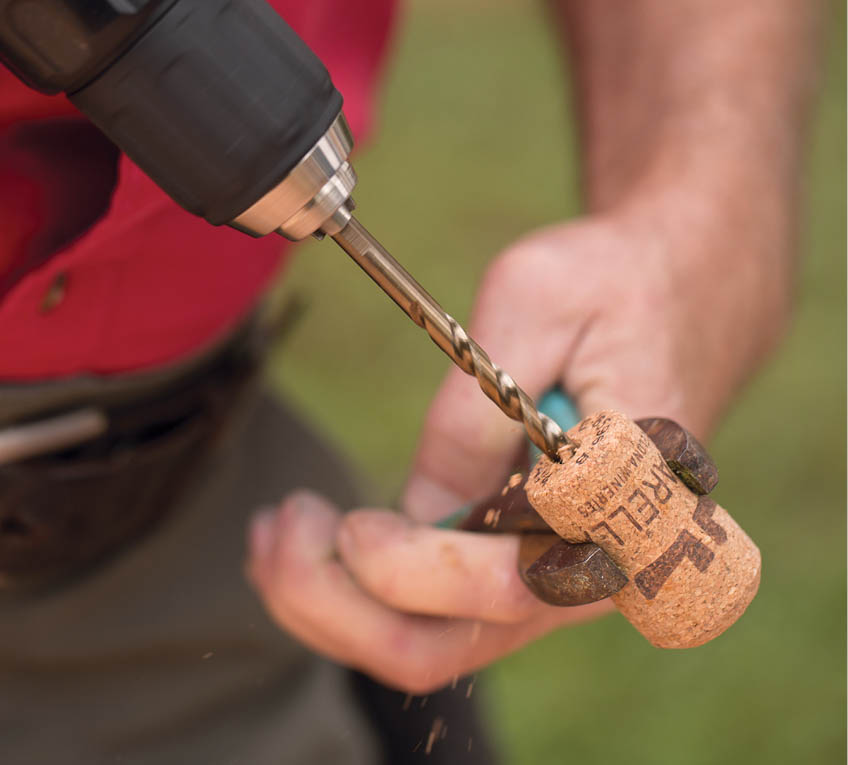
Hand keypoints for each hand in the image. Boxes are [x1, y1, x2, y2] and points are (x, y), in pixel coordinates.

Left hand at [247, 199, 786, 692]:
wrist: (675, 296)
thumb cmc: (615, 285)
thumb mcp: (538, 300)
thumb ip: (477, 411)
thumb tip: (420, 510)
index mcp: (631, 503)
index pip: (509, 583)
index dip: (408, 568)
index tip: (342, 521)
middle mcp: (600, 566)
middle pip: (452, 643)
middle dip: (341, 605)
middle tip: (274, 532)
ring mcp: (558, 575)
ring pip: (433, 643)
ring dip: (337, 604)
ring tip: (275, 532)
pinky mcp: (524, 561)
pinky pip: (437, 613)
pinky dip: (361, 592)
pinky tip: (313, 537)